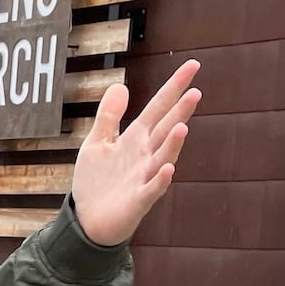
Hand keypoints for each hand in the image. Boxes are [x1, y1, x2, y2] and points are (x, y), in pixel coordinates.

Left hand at [70, 59, 201, 245]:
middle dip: (180, 113)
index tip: (192, 65)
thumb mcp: (96, 144)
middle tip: (195, 92)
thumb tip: (120, 85)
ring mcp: (144, 177)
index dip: (173, 87)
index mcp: (135, 139)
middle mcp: (144, 155)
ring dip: (173, 144)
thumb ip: (108, 116)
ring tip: (183, 127)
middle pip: (165, 129)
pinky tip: (168, 167)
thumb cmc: (96, 182)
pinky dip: (161, 179)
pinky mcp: (138, 200)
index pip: (158, 108)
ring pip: (163, 157)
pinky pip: (153, 188)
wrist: (88, 220)